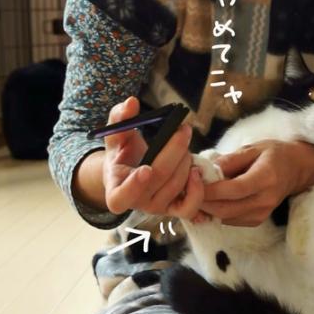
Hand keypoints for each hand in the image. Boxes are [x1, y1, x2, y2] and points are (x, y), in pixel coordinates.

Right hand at [103, 97, 203, 217]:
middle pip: (158, 178)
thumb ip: (119, 119)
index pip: (120, 197)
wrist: (133, 172)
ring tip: (184, 141)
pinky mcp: (175, 210)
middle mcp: (137, 204)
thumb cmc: (122, 154)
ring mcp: (157, 208)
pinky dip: (197, 189)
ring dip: (185, 159)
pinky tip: (196, 169)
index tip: (146, 169)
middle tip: (182, 129)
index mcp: (116, 191)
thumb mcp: (116, 137)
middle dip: (174, 150)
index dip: (134, 185)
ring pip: (176, 185)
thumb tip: (130, 103)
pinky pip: (190, 207)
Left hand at [200, 140, 313, 226]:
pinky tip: (211, 199)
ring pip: (225, 217)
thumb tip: (207, 169)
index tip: (192, 179)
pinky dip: (217, 212)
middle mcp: (265, 199)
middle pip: (226, 208)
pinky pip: (230, 220)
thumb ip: (230, 160)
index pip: (234, 189)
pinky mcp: (257, 220)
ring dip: (207, 208)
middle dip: (203, 201)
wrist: (297, 170)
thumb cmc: (275, 155)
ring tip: (197, 192)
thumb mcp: (253, 148)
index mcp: (265, 177)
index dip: (210, 189)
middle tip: (188, 188)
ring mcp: (262, 213)